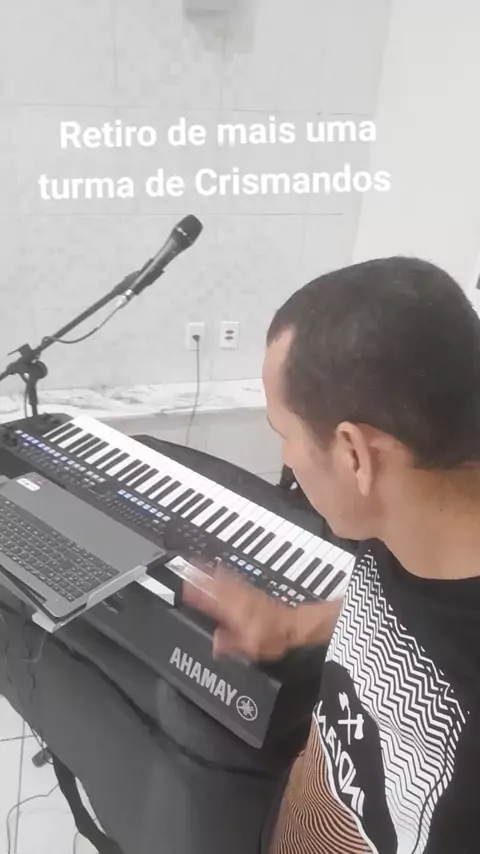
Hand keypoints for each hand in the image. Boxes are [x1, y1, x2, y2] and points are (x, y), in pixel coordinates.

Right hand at [182, 565, 298, 661]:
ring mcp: (246, 594)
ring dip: (211, 571)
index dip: (197, 593)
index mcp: (234, 611)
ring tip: (199, 563)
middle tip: (188, 566)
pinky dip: (225, 572)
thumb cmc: (273, 636)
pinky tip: (221, 569)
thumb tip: (214, 643)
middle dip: (202, 575)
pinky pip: (235, 579)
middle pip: (216, 584)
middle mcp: (239, 599)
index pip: (210, 600)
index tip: (185, 587)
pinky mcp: (252, 593)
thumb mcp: (249, 646)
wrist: (292, 625)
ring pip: (224, 579)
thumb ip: (229, 643)